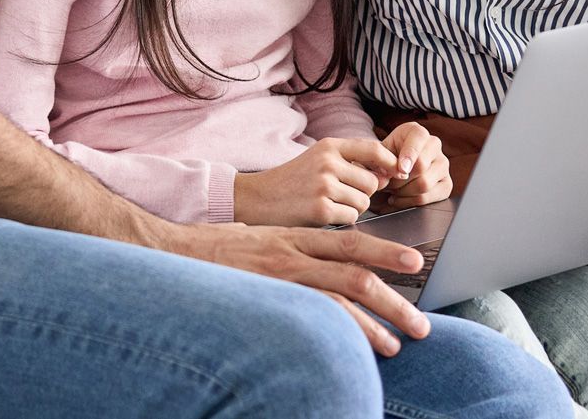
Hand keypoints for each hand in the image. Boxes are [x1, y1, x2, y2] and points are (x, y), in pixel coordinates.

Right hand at [161, 220, 432, 354]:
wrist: (166, 252)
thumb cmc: (210, 251)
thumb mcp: (254, 241)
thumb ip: (287, 252)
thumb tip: (315, 272)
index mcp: (291, 236)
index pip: (347, 242)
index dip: (383, 251)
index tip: (414, 262)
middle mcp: (290, 254)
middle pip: (355, 273)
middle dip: (393, 298)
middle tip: (421, 321)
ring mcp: (278, 279)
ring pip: (340, 299)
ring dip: (376, 323)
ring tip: (400, 343)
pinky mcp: (265, 299)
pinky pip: (312, 318)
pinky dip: (342, 335)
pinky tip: (359, 352)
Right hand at [234, 137, 397, 225]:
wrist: (256, 199)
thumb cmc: (292, 181)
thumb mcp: (318, 159)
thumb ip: (351, 162)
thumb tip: (390, 174)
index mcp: (329, 146)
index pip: (374, 149)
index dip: (390, 162)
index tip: (397, 173)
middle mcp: (328, 163)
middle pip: (372, 182)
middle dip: (363, 193)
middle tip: (340, 196)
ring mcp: (323, 186)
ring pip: (364, 203)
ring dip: (352, 209)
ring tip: (328, 205)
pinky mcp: (320, 210)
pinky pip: (351, 218)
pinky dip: (342, 221)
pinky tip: (323, 215)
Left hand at [377, 122, 451, 207]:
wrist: (391, 169)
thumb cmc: (385, 158)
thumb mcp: (379, 152)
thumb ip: (380, 158)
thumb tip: (388, 172)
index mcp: (417, 132)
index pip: (418, 139)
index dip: (409, 155)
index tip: (401, 169)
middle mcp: (434, 145)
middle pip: (421, 166)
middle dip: (399, 179)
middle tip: (388, 183)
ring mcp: (443, 164)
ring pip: (424, 184)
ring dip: (403, 191)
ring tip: (393, 189)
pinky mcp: (446, 184)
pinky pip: (427, 198)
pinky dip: (409, 202)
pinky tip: (400, 197)